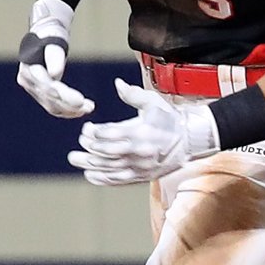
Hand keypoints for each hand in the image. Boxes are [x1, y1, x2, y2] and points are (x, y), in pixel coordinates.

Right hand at [16, 0, 93, 117]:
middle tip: (90, 107)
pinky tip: (81, 110)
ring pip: (51, 105)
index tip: (81, 101)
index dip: (64, 96)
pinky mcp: (38, 92)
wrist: (44, 35)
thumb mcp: (53, 42)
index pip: (47, 87)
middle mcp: (27, 81)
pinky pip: (52, 105)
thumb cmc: (50, 35)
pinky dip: (67, 110)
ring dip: (70, 110)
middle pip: (50, 99)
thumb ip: (54, 57)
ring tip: (89, 108)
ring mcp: (31, 88)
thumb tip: (55, 75)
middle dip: (70, 105)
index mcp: (28, 70)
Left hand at [68, 78, 219, 185]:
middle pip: (105, 152)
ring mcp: (140, 166)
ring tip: (74, 158)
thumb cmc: (170, 119)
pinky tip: (89, 173)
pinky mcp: (142, 176)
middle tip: (80, 141)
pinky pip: (117, 180)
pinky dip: (100, 178)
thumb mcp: (153, 102)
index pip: (109, 134)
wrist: (190, 140)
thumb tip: (117, 84)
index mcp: (142, 131)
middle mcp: (140, 151)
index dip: (94, 132)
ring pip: (108, 168)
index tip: (87, 128)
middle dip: (88, 147)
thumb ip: (133, 94)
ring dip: (88, 163)